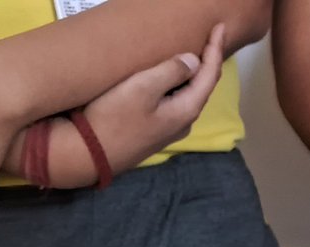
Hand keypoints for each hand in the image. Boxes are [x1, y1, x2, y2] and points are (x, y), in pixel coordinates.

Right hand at [2, 23, 226, 188]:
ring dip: (195, 74)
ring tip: (197, 54)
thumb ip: (170, 72)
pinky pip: (176, 102)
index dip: (216, 49)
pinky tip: (174, 78)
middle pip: (203, 86)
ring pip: (190, 95)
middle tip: (212, 38)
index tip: (221, 28)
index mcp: (186, 109)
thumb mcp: (141, 88)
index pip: (210, 75)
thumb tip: (194, 61)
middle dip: (209, 62)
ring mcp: (170, 129)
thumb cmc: (112, 118)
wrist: (88, 154)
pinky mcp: (155, 131)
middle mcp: (184, 122)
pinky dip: (180, 85)